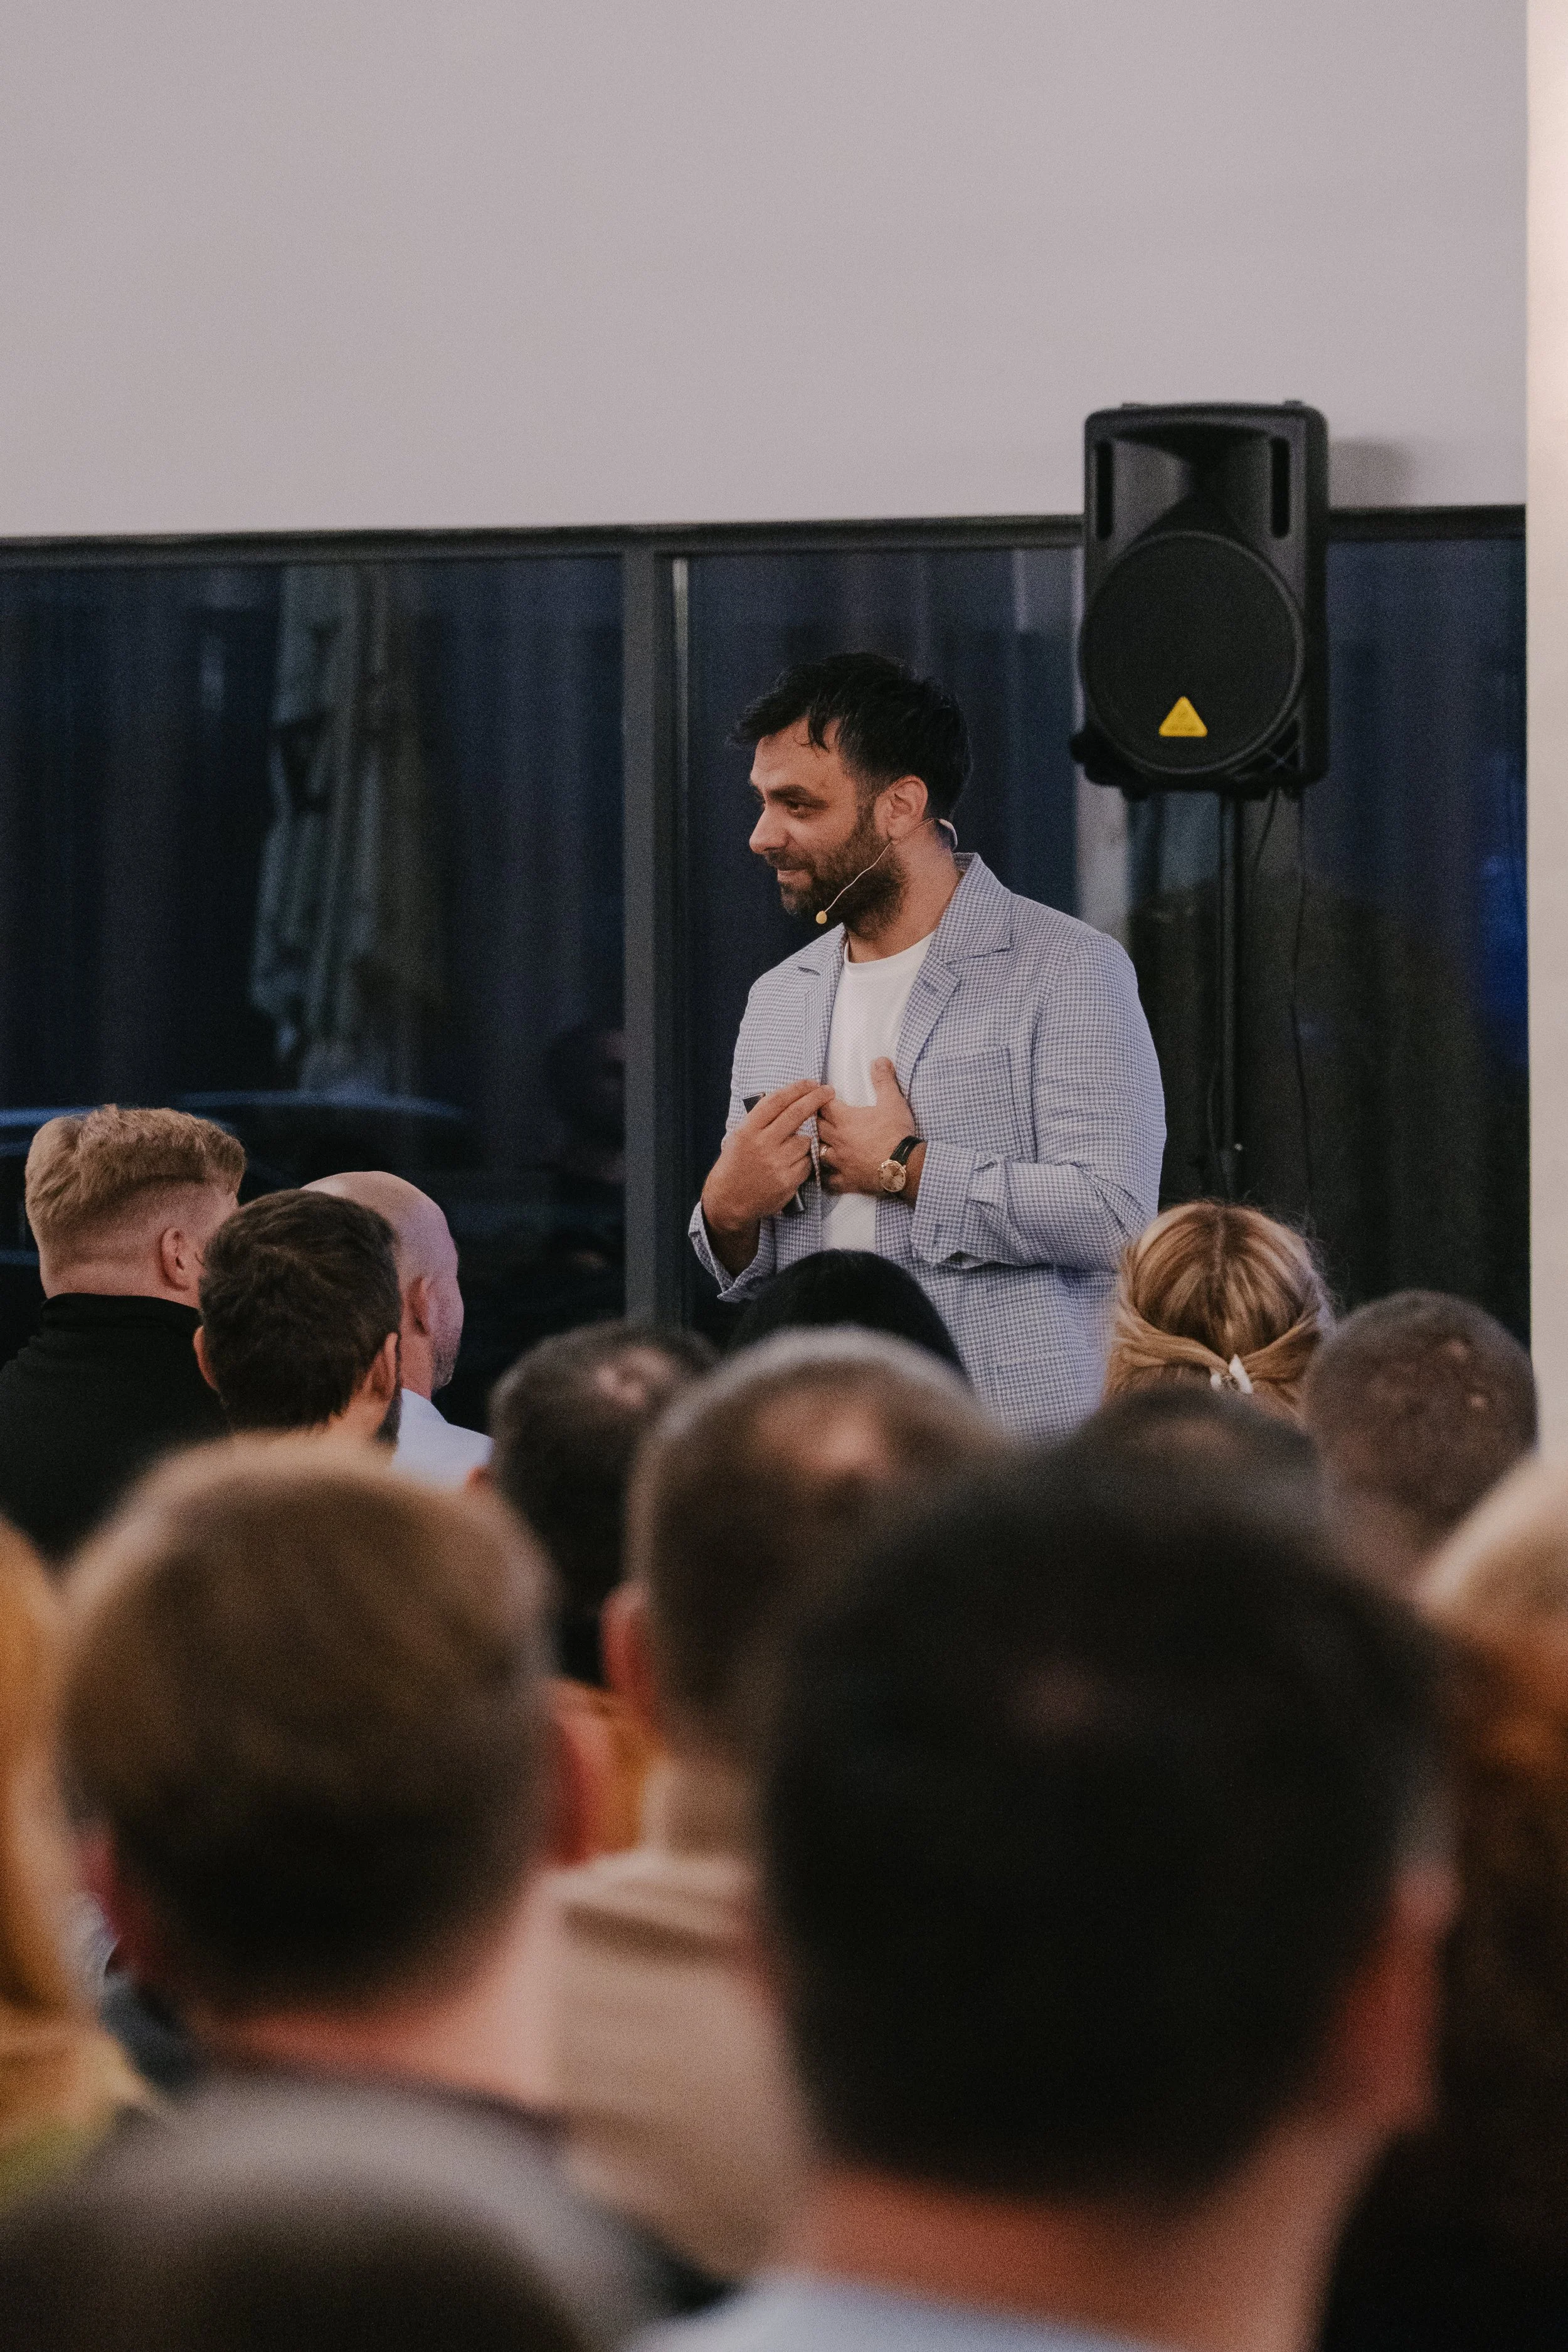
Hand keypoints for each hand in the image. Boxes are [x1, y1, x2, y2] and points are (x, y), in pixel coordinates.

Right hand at [702, 1081, 833, 1238]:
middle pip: (796, 1113)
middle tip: (828, 1091)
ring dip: (805, 1140)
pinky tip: (792, 1165)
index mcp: (748, 1130)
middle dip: (816, 1098)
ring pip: (806, 1140)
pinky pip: (807, 1162)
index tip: (811, 1082)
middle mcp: (763, 1144)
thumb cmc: (736, 1165)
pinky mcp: (788, 1180)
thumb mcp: (739, 1137)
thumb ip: (761, 1120)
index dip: (796, 1088)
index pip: (777, 1101)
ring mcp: (776, 1163)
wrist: (729, 1200)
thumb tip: (788, 1101)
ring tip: (791, 1148)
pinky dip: (804, 1161)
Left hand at [817, 1060, 922, 1199]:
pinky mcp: (846, 1180)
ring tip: (819, 1143)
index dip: (821, 1098)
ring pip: (818, 1153)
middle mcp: (837, 1140)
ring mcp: (839, 1162)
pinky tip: (825, 1175)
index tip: (823, 1096)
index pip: (823, 1105)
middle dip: (815, 1120)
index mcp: (844, 1119)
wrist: (904, 1166)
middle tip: (817, 1116)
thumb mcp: (893, 1102)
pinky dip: (826, 1176)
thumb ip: (884, 1080)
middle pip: (816, 1127)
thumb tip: (880, 1060)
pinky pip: (829, 1180)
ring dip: (817, 1146)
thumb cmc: (897, 1133)